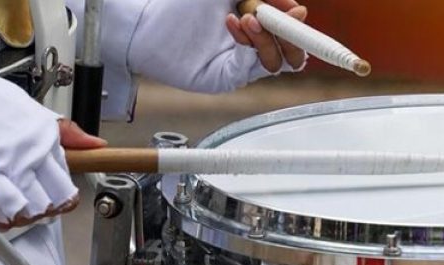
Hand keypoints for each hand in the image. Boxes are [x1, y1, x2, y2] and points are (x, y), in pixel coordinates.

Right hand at [0, 48, 96, 229]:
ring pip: (39, 208)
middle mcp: (35, 150)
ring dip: (28, 217)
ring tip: (14, 212)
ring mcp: (13, 163)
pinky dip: (8, 218)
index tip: (48, 197)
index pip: (68, 177)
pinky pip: (11, 207)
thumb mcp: (30, 108)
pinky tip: (1, 217)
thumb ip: (63, 130)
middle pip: (60, 197)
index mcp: (47, 134)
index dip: (59, 193)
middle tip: (33, 209)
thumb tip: (97, 144)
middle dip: (49, 209)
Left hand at [128, 0, 308, 93]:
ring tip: (243, 17)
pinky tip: (231, 24)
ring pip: (273, 62)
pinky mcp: (225, 78)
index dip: (296, 24)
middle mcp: (252, 48)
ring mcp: (240, 65)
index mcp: (258, 25)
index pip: (291, 32)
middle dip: (287, 35)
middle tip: (269, 15)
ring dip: (264, 38)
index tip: (295, 11)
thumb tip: (296, 6)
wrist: (147, 20)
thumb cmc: (182, 3)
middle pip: (291, 54)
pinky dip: (247, 47)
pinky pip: (249, 68)